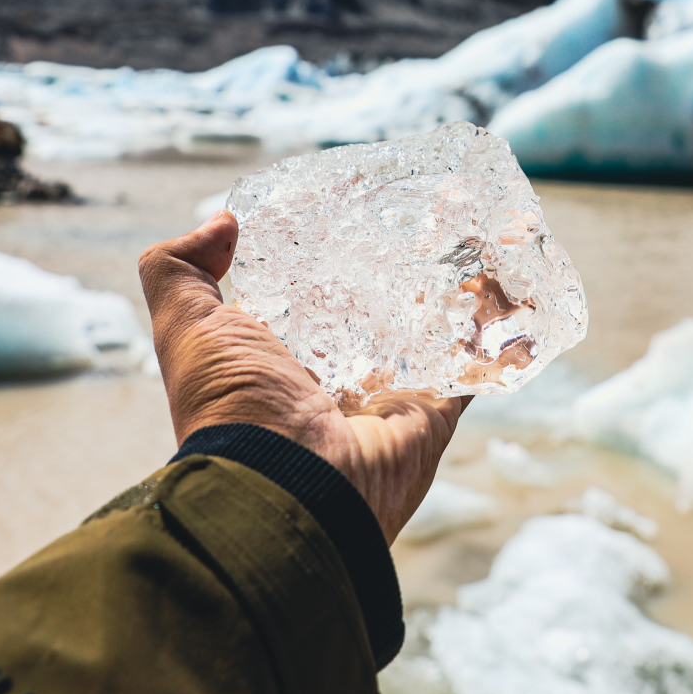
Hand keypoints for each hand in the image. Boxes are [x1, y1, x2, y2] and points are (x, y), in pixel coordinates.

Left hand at [137, 210, 467, 543]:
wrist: (287, 488)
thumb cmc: (232, 408)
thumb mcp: (186, 328)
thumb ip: (180, 269)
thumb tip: (223, 222)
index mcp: (281, 358)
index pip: (311, 295)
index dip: (330, 253)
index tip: (356, 204)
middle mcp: (335, 377)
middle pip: (377, 310)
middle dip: (402, 267)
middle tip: (430, 213)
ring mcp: (388, 396)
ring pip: (432, 332)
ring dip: (459, 290)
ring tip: (481, 236)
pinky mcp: (432, 413)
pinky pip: (475, 368)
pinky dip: (499, 334)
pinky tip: (512, 288)